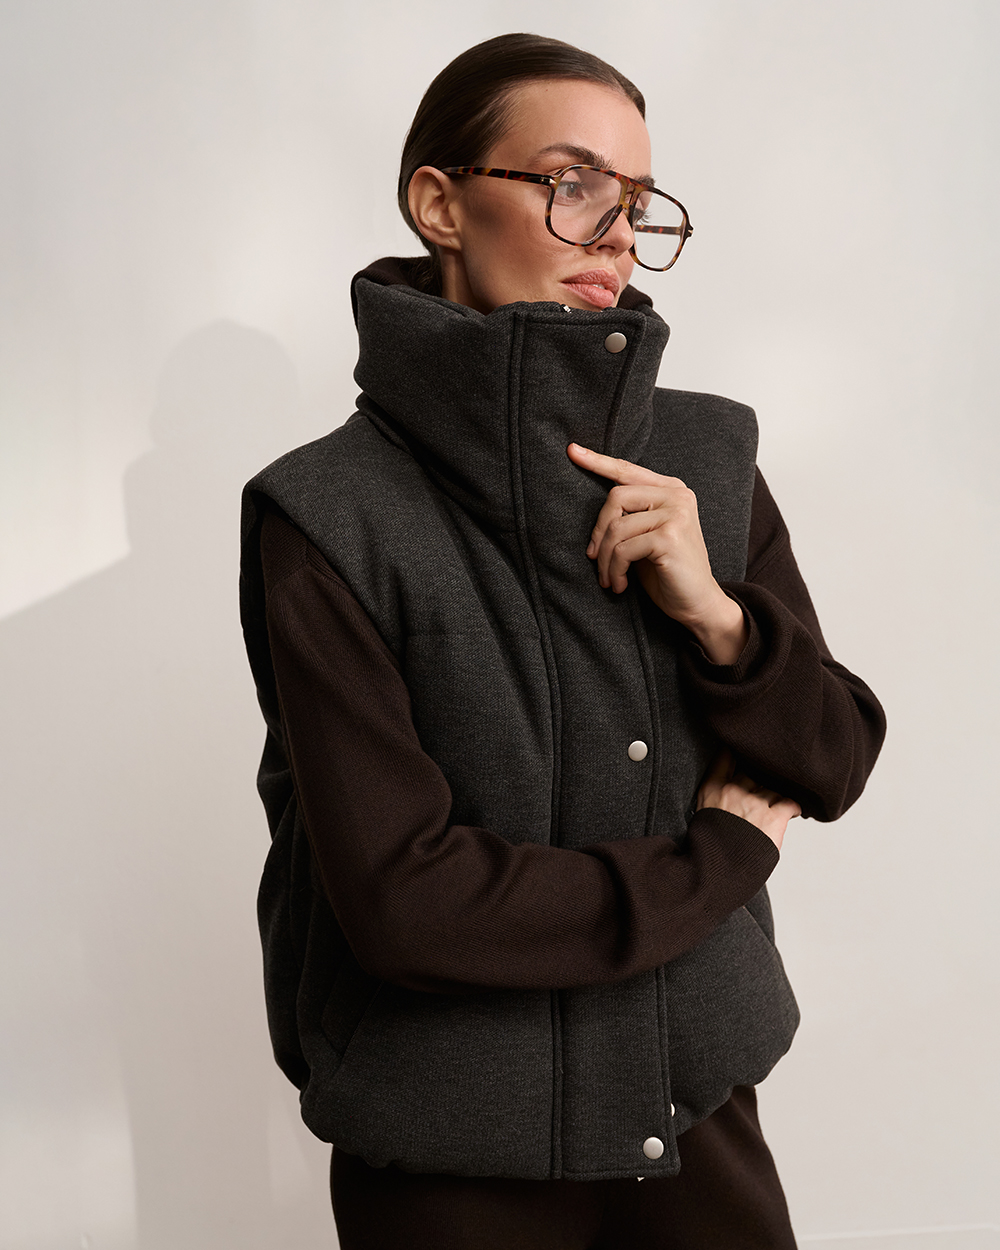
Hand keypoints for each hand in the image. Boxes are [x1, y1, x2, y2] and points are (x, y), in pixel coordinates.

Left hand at [566, 443, 748, 664]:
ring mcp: (676, 514)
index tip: (572, 450)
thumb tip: (595, 517)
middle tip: (595, 560)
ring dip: (605, 559)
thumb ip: (630, 517)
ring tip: (608, 579)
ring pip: (616, 528)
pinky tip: (619, 585)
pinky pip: (623, 549)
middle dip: (598, 532)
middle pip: (616, 497)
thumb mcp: (646, 537)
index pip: (628, 470)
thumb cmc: (668, 572)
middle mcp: (677, 496)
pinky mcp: (669, 537)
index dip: (598, 461)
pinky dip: (614, 570)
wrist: (698, 603)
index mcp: (671, 490)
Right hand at [696, 751, 800, 850]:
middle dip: (758, 782)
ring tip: (771, 813)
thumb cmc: (711, 847)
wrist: (717, 872)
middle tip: (762, 795)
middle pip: (754, 773)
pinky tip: (789, 814)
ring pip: (773, 789)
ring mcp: (754, 802)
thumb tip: (735, 783)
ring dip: (774, 800)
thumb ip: (717, 796)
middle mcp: (733, 790)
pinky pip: (790, 803)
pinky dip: (792, 809)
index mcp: (712, 789)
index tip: (744, 753)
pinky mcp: (773, 816)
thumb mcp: (702, 814)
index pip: (726, 756)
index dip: (737, 752)